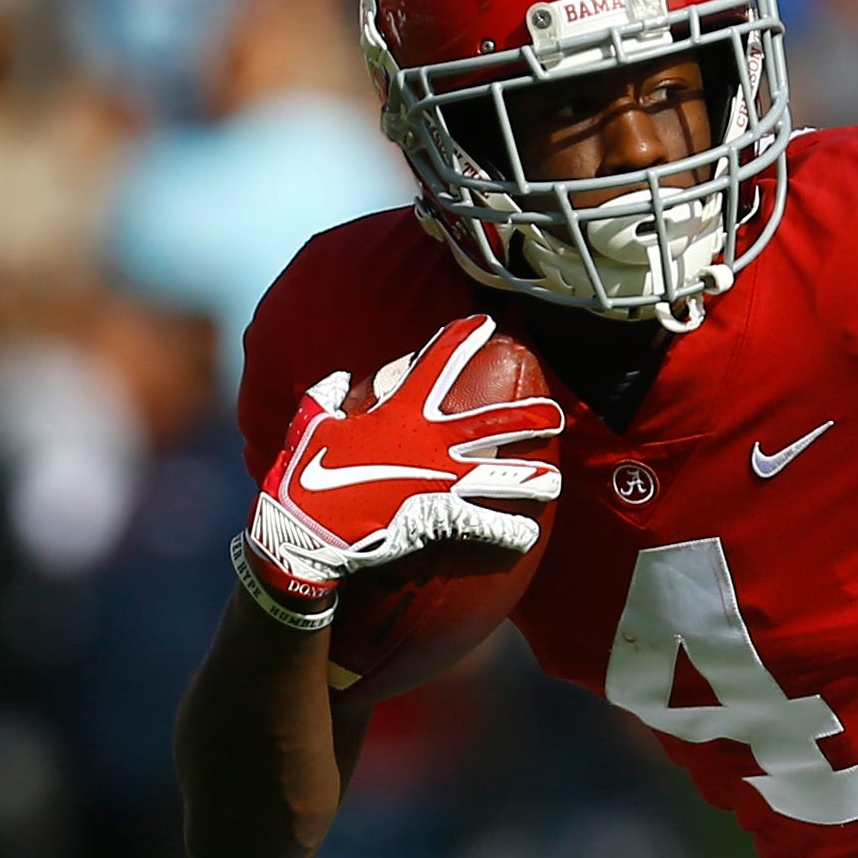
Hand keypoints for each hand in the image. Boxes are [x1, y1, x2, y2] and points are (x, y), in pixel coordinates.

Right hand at [236, 316, 565, 624]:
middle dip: (528, 417)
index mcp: (400, 411)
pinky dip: (509, 532)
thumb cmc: (303, 475)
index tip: (486, 323)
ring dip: (532, 480)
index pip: (438, 362)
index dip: (463, 337)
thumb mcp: (312, 421)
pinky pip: (487, 524)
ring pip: (502, 476)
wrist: (303, 530)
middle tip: (554, 414)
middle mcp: (429, 441)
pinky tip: (527, 535)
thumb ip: (330, 394)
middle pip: (493, 423)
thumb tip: (340, 379)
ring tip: (553, 482)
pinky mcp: (441, 518)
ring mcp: (440, 480)